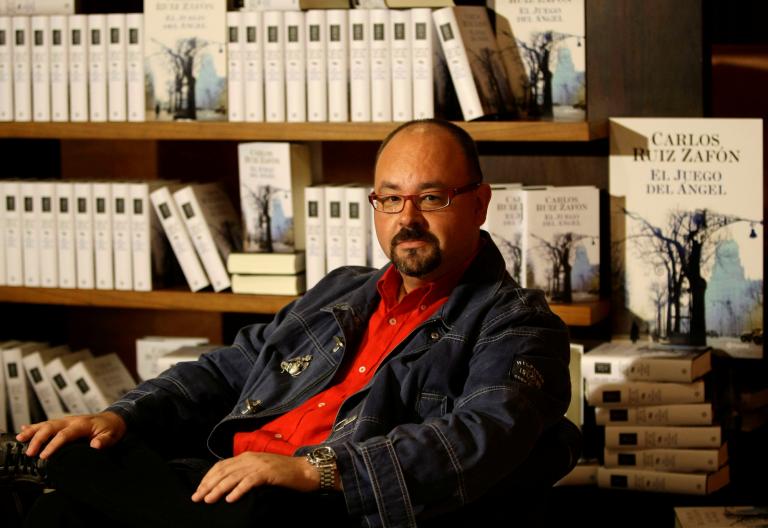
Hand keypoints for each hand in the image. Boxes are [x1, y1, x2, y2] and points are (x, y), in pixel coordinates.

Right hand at [16, 411, 126, 458]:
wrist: (115, 418)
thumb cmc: (112, 428)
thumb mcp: (112, 436)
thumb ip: (104, 441)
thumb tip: (95, 445)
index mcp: (82, 424)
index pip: (64, 434)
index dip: (53, 445)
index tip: (44, 456)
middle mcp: (72, 420)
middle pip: (51, 427)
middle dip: (38, 439)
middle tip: (29, 452)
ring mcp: (67, 420)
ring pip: (46, 424)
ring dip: (32, 431)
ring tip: (20, 438)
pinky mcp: (64, 423)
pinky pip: (48, 423)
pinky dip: (35, 426)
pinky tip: (24, 429)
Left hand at [191, 452, 318, 503]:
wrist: (305, 470)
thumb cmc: (283, 473)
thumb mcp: (260, 469)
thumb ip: (245, 472)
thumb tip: (226, 484)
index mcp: (247, 456)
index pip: (221, 465)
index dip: (208, 477)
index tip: (198, 490)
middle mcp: (250, 458)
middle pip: (224, 471)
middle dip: (208, 484)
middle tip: (197, 498)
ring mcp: (259, 464)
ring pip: (233, 477)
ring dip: (218, 488)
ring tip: (208, 499)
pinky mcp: (268, 473)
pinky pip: (249, 482)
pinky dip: (238, 490)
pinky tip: (230, 499)